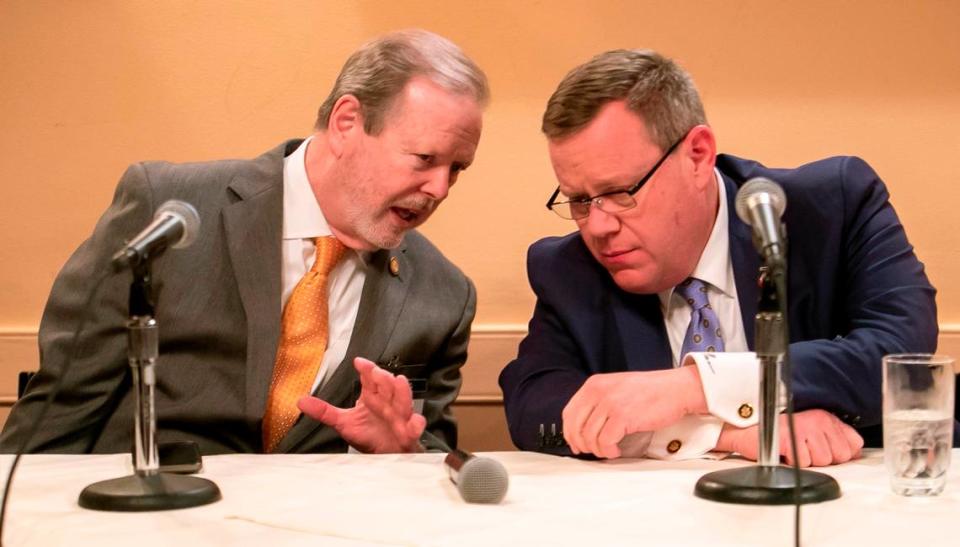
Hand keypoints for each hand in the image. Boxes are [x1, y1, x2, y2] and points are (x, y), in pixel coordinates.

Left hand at [297, 357, 425, 452]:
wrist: (388, 455)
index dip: (366, 370)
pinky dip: (416, 424)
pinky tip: (414, 422)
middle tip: (376, 372)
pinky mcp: (408, 433)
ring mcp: (399, 417)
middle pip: (387, 386)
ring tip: (400, 381)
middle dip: (383, 378)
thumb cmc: (369, 435)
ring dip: (402, 392)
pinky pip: (414, 427)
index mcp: (373, 397)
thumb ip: (324, 411)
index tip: (359, 363)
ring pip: (402, 401)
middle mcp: (387, 404)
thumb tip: (300, 401)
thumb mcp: (343, 423)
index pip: (370, 379)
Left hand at [562, 366, 707, 458]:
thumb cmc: (649, 391)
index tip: (576, 444)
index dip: (570, 433)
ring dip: (598, 450)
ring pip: (589, 437)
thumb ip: (598, 402)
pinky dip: (609, 451)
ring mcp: (610, 403)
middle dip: (582, 445)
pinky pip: (605, 442)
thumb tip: (583, 428)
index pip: (569, 413)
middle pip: (575, 427)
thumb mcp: (616, 388)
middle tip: (593, 451)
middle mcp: (599, 392)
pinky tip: (616, 450)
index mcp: (594, 384)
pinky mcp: (623, 416)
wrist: (675, 388)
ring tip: (609, 451)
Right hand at [716, 409, 863, 466]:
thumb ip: (836, 439)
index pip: (854, 445)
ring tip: (792, 449)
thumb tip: (854, 454)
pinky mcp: (790, 439)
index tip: (822, 449)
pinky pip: (803, 464)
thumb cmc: (776, 430)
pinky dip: (792, 463)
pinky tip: (784, 452)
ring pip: (822, 461)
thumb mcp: (811, 430)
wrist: (746, 428)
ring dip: (806, 461)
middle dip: (822, 459)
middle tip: (803, 449)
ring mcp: (805, 428)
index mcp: (825, 417)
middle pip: (840, 456)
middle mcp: (818, 420)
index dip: (839, 453)